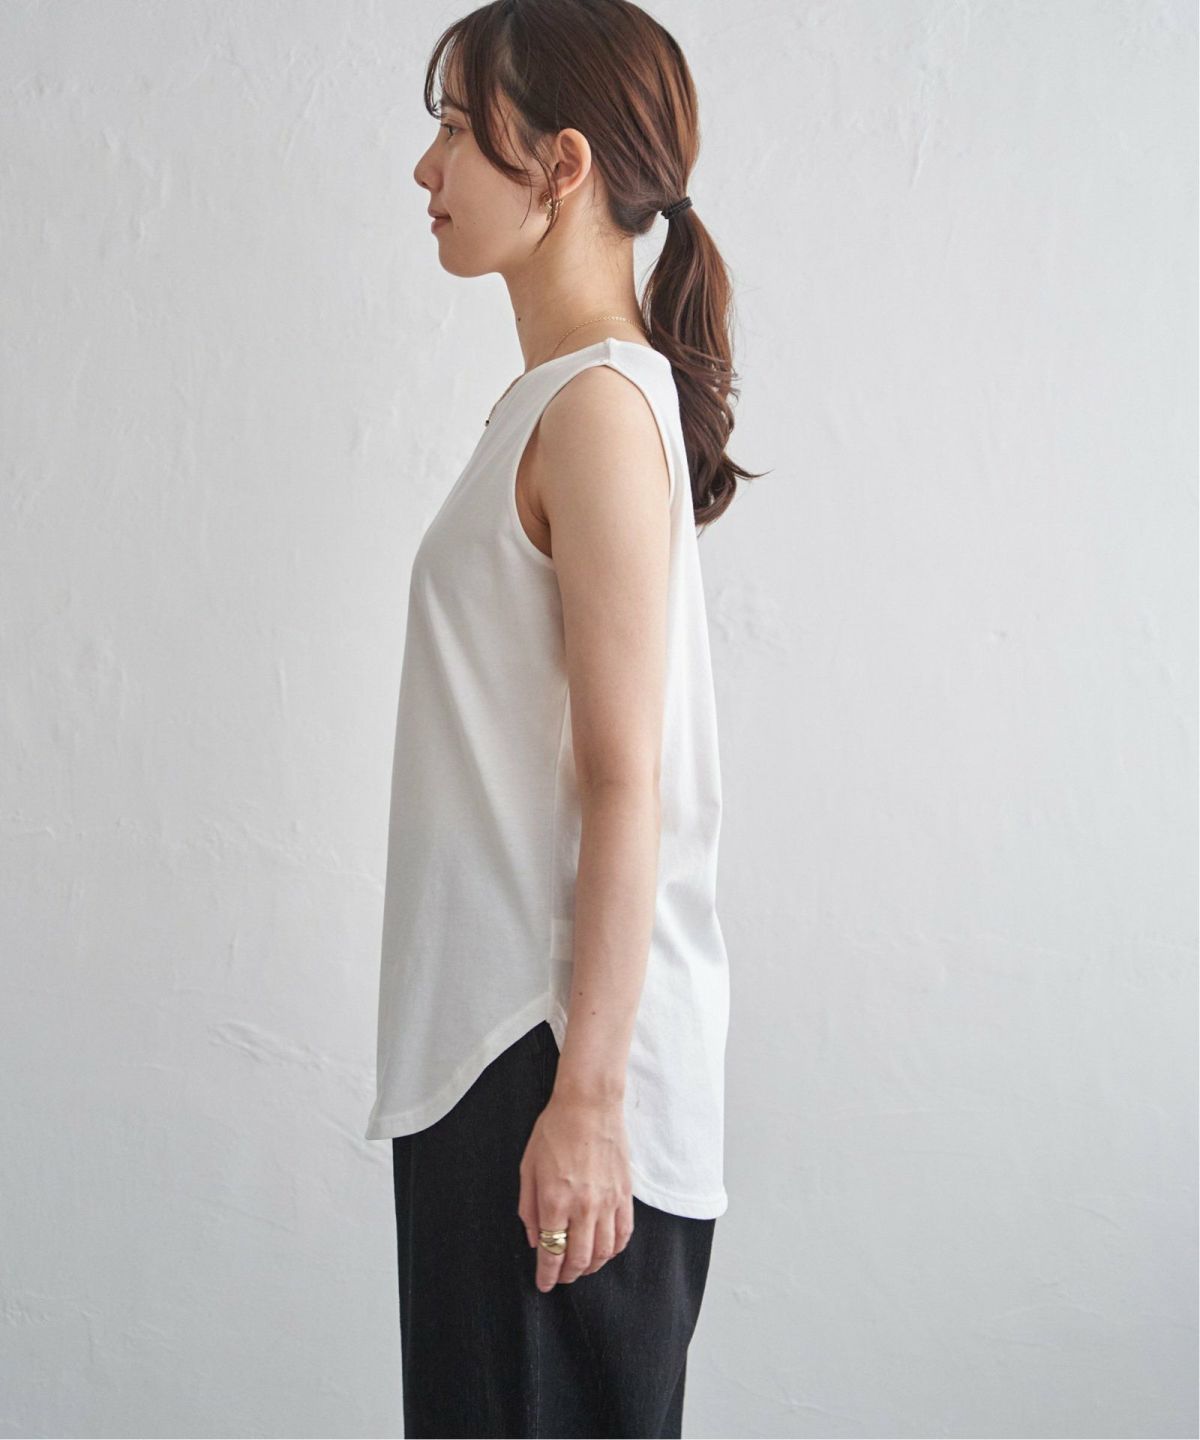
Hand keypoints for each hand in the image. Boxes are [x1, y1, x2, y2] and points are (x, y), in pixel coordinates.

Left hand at [517, 1089, 634, 1290]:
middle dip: (567, 1275)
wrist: (589, 1105)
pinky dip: (614, 1250)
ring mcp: (608, 1201)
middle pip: (578, 1259)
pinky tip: (605, 1251)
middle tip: (560, 1278)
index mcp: (555, 1200)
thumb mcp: (528, 1167)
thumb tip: (535, 1241)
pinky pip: (623, 1234)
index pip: (551, 1252)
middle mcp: (583, 1206)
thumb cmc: (555, 1131)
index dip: (547, 1275)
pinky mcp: (625, 1194)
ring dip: (591, 1267)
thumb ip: (529, 1208)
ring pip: (603, 1252)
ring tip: (581, 1268)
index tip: (544, 1285)